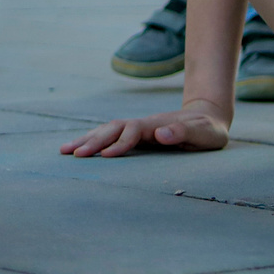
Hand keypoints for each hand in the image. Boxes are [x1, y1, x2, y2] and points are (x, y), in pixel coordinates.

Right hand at [61, 104, 230, 157]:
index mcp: (159, 125)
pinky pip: (110, 136)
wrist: (209, 117)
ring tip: (64, 151)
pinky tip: (78, 149)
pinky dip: (93, 140)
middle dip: (94, 141)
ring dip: (87, 139)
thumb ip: (186, 132)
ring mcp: (139, 128)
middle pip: (113, 128)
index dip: (120, 143)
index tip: (105, 156)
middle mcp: (144, 124)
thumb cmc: (209, 129)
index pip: (133, 131)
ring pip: (107, 130)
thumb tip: (162, 133)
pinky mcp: (137, 134)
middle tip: (74, 155)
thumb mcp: (206, 132)